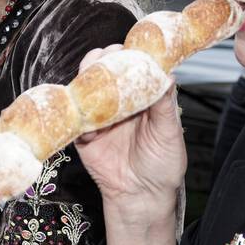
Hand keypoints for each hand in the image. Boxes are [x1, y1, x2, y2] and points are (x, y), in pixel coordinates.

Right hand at [73, 44, 186, 218]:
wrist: (142, 197)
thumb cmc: (162, 165)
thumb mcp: (169, 133)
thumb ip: (165, 104)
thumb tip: (167, 73)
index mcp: (142, 99)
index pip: (132, 69)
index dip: (129, 55)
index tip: (128, 47)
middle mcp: (119, 105)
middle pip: (105, 73)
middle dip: (103, 61)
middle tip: (106, 58)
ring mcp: (100, 119)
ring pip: (87, 91)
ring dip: (86, 80)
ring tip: (91, 75)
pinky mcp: (83, 137)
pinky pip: (75, 120)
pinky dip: (77, 115)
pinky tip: (86, 115)